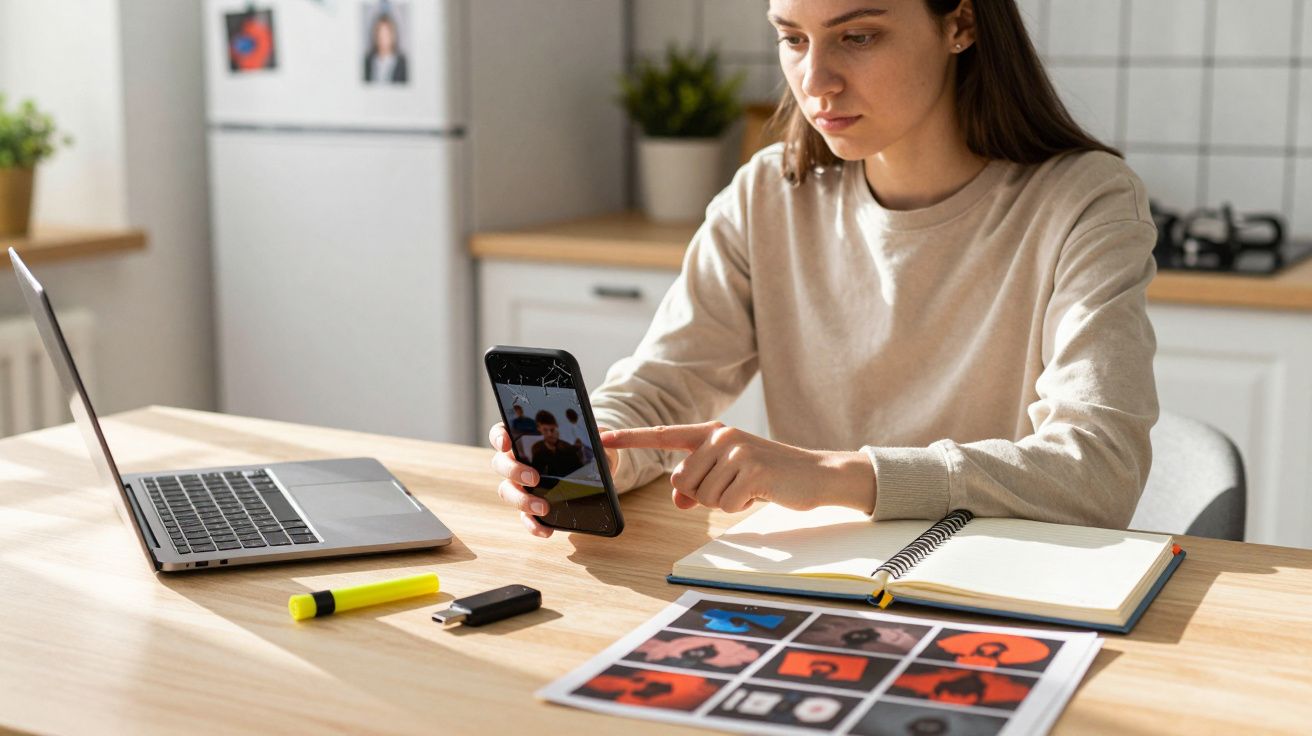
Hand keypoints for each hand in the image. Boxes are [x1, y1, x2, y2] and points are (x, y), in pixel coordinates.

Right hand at [488, 422, 618, 537]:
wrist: (597, 470)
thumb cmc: (589, 447)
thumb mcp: (598, 437)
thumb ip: (604, 434)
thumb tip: (608, 437)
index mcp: (528, 438)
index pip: (502, 433)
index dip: (499, 436)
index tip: (506, 442)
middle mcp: (518, 461)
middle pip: (500, 464)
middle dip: (513, 471)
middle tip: (534, 477)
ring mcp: (522, 485)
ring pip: (507, 492)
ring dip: (521, 501)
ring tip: (544, 507)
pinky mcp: (531, 506)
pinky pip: (525, 517)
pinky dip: (533, 525)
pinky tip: (547, 530)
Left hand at [600, 421, 874, 513]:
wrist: (815, 474)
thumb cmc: (769, 475)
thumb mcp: (730, 476)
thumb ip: (699, 482)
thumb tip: (677, 498)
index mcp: (711, 432)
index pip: (664, 435)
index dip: (632, 438)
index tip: (603, 437)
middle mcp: (721, 435)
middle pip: (682, 481)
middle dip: (703, 495)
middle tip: (734, 487)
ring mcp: (737, 450)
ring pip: (703, 495)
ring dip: (724, 501)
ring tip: (748, 488)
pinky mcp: (752, 470)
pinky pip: (726, 504)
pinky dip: (740, 507)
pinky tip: (759, 493)